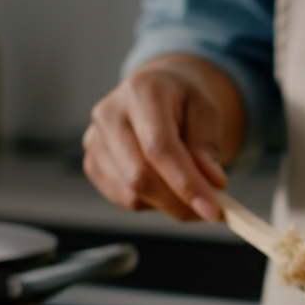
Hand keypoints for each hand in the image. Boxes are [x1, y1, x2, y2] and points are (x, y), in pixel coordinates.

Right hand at [83, 54, 245, 221]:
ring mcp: (95, 141)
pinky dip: (152, 203)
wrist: (156, 92)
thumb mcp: (207, 111)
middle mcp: (109, 115)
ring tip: (190, 190)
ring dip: (169, 204)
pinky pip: (124, 199)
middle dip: (178, 203)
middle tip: (210, 212)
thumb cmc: (184, 102)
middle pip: (140, 176)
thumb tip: (212, 183)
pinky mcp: (92, 164)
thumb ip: (208, 146)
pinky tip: (166, 185)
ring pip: (132, 194)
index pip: (159, 147)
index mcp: (141, 92)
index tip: (212, 210)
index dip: (185, 183)